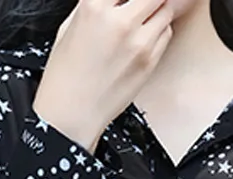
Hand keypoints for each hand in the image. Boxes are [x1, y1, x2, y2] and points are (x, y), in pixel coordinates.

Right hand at [32, 0, 173, 152]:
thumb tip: (115, 0)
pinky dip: (159, 29)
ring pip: (165, 9)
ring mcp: (138, 42)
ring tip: (142, 18)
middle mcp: (120, 21)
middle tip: (140, 6)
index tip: (127, 1)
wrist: (73, 113)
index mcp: (93, 6)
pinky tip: (144, 36)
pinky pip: (166, 33)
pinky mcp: (150, 61)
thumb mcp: (70, 25)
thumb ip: (97, 5)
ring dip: (157, 9)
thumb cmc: (66, 75)